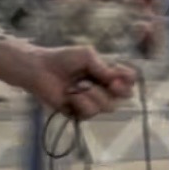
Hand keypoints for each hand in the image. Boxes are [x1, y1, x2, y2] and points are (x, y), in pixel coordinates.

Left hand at [0, 39, 135, 119]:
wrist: (40, 69)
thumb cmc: (63, 58)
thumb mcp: (87, 56)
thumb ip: (104, 68)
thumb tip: (118, 79)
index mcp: (107, 74)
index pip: (128, 81)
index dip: (128, 80)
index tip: (120, 75)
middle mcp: (102, 89)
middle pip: (122, 97)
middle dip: (115, 90)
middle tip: (108, 83)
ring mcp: (91, 103)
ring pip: (107, 107)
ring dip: (94, 95)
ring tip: (78, 86)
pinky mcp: (78, 113)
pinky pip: (89, 114)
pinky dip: (80, 103)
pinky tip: (70, 95)